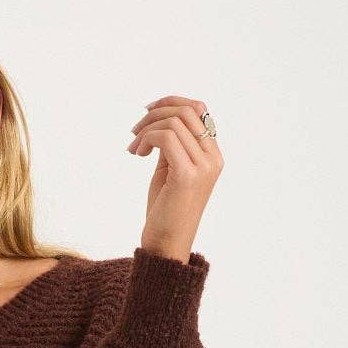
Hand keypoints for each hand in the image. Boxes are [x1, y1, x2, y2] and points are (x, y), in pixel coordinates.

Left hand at [126, 93, 222, 259]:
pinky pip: (165, 138)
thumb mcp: (170, 169)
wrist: (165, 245)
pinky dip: (146, 140)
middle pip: (186, 111)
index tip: (147, 111)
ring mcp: (204, 167)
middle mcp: (213, 158)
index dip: (171, 102)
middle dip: (155, 113)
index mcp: (213, 155)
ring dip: (146, 130)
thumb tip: (161, 118)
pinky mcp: (188, 175)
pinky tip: (137, 154)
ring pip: (173, 124)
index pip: (199, 109)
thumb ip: (172, 144)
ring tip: (134, 148)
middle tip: (134, 131)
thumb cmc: (165, 211)